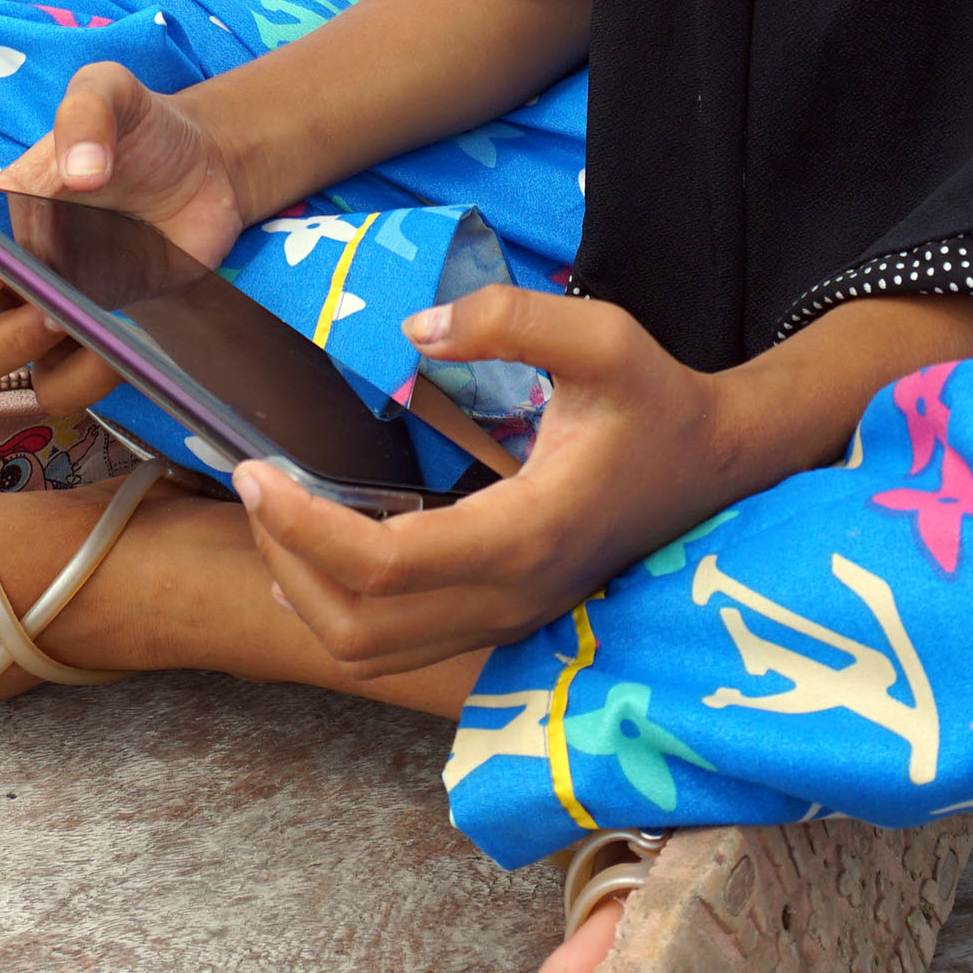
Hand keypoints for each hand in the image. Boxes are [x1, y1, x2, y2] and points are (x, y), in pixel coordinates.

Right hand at [0, 62, 256, 412]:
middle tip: (52, 310)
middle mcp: (9, 276)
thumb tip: (82, 171)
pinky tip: (127, 348)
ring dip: (43, 366)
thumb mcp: (111, 89)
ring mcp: (52, 316)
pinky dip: (91, 381)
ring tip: (92, 331)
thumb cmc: (142, 131)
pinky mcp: (98, 343)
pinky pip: (69, 388)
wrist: (210, 168)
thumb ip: (88, 110)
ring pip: (8, 379)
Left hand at [233, 286, 736, 675]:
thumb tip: (415, 329)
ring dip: (306, 594)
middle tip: (254, 485)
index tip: (255, 470)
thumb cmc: (659, 400)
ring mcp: (507, 620)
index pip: (379, 566)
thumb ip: (511, 319)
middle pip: (357, 627)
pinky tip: (315, 554)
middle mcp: (509, 599)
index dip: (301, 526)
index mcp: (522, 538)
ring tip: (276, 517)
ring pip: (370, 653)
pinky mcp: (503, 619)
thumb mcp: (603, 337)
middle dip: (286, 560)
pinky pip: (398, 646)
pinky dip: (340, 610)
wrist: (719, 464)